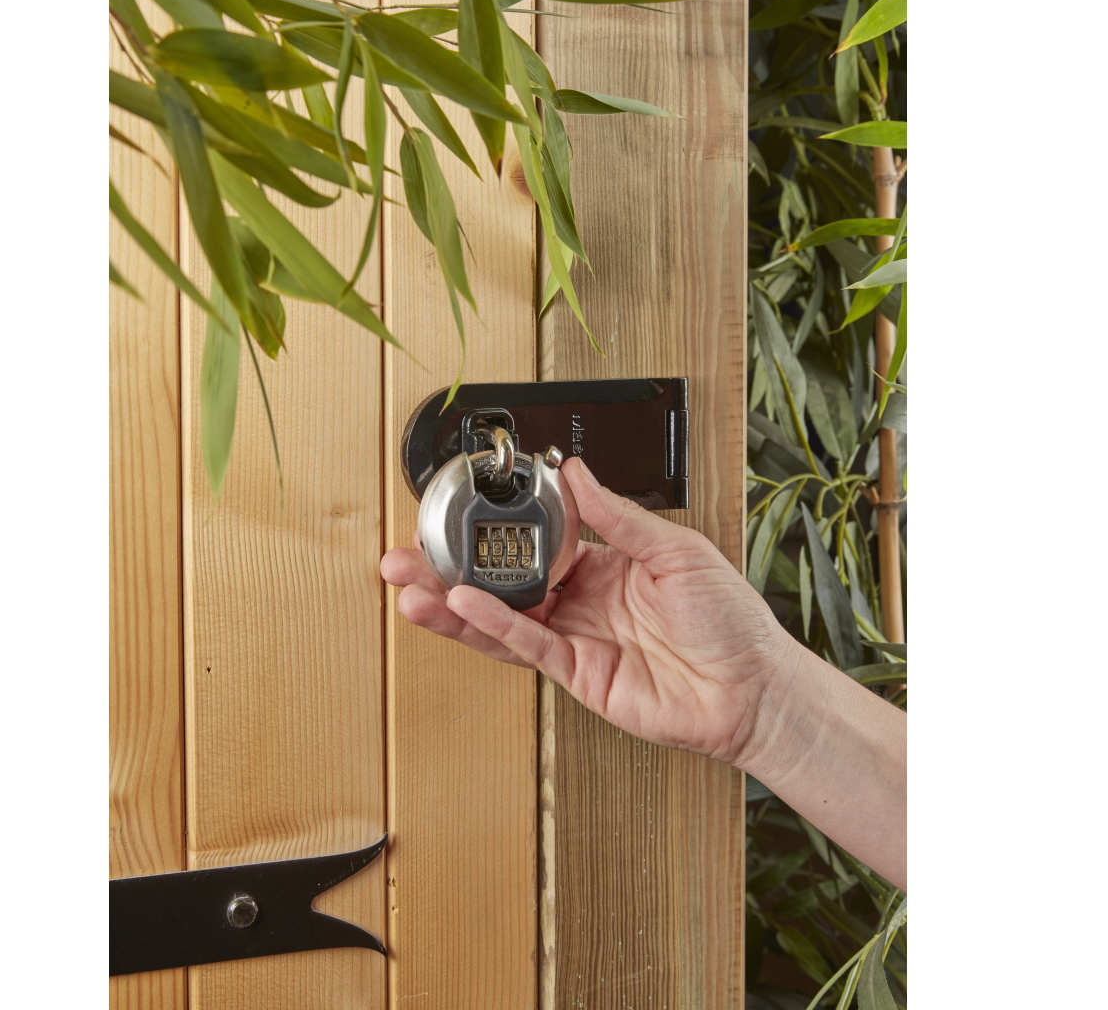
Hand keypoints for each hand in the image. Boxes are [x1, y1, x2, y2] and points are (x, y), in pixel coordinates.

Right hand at [380, 456, 792, 764]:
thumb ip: (618, 516)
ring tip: (408, 586)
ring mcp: (576, 639)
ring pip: (500, 619)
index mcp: (603, 564)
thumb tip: (576, 474)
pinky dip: (492, 626)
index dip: (497, 529)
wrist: (755, 686)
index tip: (462, 512)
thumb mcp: (676, 548)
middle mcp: (581, 601)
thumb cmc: (730, 620)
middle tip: (405, 554)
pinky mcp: (578, 675)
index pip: (535, 541)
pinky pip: (527, 647)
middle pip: (502, 583)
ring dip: (452, 603)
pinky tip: (460, 606)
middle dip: (449, 570)